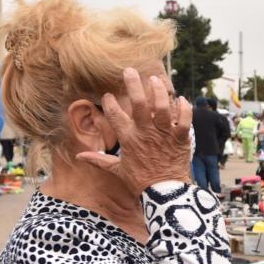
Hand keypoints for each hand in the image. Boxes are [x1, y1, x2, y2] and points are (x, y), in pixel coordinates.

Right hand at [76, 69, 192, 195]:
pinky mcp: (181, 139)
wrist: (164, 193)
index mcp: (129, 140)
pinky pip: (184, 119)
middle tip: (130, 71)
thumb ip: (99, 160)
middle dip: (133, 85)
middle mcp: (146, 134)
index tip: (107, 96)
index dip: (110, 104)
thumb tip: (78, 157)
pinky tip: (181, 99)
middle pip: (139, 104)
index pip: (115, 116)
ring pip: (162, 107)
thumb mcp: (117, 170)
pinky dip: (184, 108)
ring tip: (154, 80)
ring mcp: (164, 135)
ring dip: (158, 91)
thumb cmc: (140, 181)